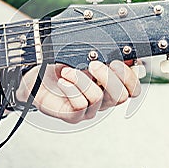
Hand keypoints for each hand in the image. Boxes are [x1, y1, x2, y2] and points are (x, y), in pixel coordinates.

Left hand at [16, 60, 141, 123]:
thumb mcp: (82, 55)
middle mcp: (103, 99)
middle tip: (93, 64)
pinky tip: (63, 81)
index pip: (133, 89)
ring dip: (82, 80)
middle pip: (121, 96)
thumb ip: (102, 54)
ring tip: (68, 71)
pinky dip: (71, 88)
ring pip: (98, 98)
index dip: (130, 77)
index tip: (116, 61)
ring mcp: (89, 109)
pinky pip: (80, 104)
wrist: (36, 77)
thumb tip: (120, 51)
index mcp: (110, 84)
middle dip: (108, 77)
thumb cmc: (60, 64)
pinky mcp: (74, 116)